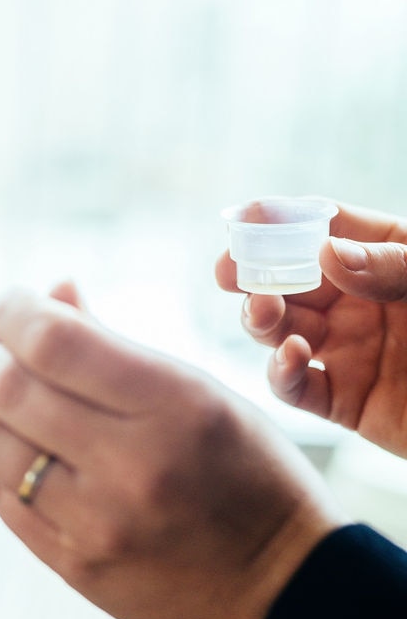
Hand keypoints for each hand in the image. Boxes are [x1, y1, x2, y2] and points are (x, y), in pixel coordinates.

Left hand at [0, 284, 347, 618]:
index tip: (14, 304)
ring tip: (12, 406)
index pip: (53, 343)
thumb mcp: (201, 393)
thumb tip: (50, 294)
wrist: (279, 586)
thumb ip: (114, 344)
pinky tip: (25, 453)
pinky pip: (1, 497)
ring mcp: (96, 523)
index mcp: (172, 407)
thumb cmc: (245, 473)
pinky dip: (1, 464)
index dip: (16, 312)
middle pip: (9, 391)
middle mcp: (130, 466)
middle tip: (8, 355)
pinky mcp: (73, 565)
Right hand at [215, 203, 406, 456]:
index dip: (284, 218)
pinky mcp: (345, 403)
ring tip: (262, 310)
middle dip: (255, 270)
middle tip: (228, 269)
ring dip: (260, 317)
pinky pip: (296, 386)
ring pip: (283, 329)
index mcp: (396, 259)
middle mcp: (366, 303)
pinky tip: (290, 357)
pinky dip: (280, 372)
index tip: (245, 215)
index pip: (332, 227)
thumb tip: (325, 252)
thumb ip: (394, 266)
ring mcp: (351, 353)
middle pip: (294, 277)